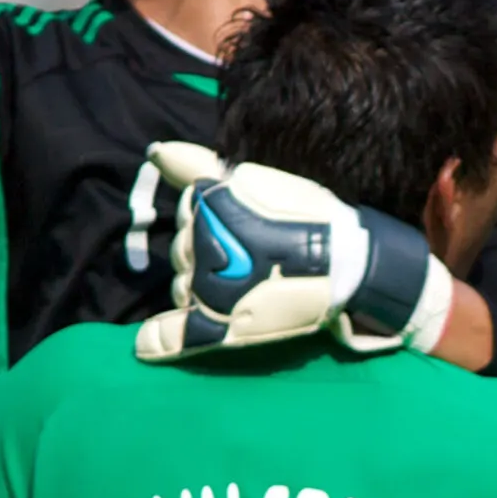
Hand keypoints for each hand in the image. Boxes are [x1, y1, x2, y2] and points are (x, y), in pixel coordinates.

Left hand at [134, 144, 452, 362]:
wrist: (348, 263)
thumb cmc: (310, 220)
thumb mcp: (253, 181)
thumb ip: (198, 165)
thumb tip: (153, 149)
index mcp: (207, 203)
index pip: (188, 213)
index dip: (215, 223)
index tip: (251, 230)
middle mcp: (199, 241)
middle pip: (184, 252)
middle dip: (209, 255)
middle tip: (258, 260)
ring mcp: (205, 285)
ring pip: (182, 288)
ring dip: (203, 290)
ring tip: (252, 288)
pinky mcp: (215, 324)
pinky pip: (174, 335)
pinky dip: (160, 342)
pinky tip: (148, 347)